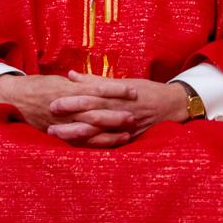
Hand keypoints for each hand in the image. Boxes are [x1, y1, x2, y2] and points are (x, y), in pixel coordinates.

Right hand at [0, 73, 137, 141]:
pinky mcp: (58, 135)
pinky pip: (79, 142)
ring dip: (110, 133)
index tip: (134, 91)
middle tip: (135, 115)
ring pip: (91, 130)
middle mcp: (68, 107)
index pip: (98, 89)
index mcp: (69, 89)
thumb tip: (94, 80)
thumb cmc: (36, 87)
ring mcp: (63, 122)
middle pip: (97, 112)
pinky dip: (95, 145)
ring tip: (128, 133)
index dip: (117, 91)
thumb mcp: (58, 80)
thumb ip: (77, 82)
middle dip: (117, 115)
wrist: (11, 98)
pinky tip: (109, 147)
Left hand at [47, 71, 188, 141]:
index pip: (91, 97)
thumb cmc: (145, 90)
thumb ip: (95, 80)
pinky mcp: (128, 138)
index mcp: (116, 95)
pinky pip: (108, 144)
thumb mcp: (122, 82)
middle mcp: (119, 111)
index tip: (53, 101)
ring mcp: (123, 127)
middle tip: (49, 119)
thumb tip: (71, 76)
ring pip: (96, 132)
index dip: (72, 100)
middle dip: (69, 118)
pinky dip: (92, 145)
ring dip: (75, 134)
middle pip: (91, 115)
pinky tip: (76, 147)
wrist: (172, 105)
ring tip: (56, 134)